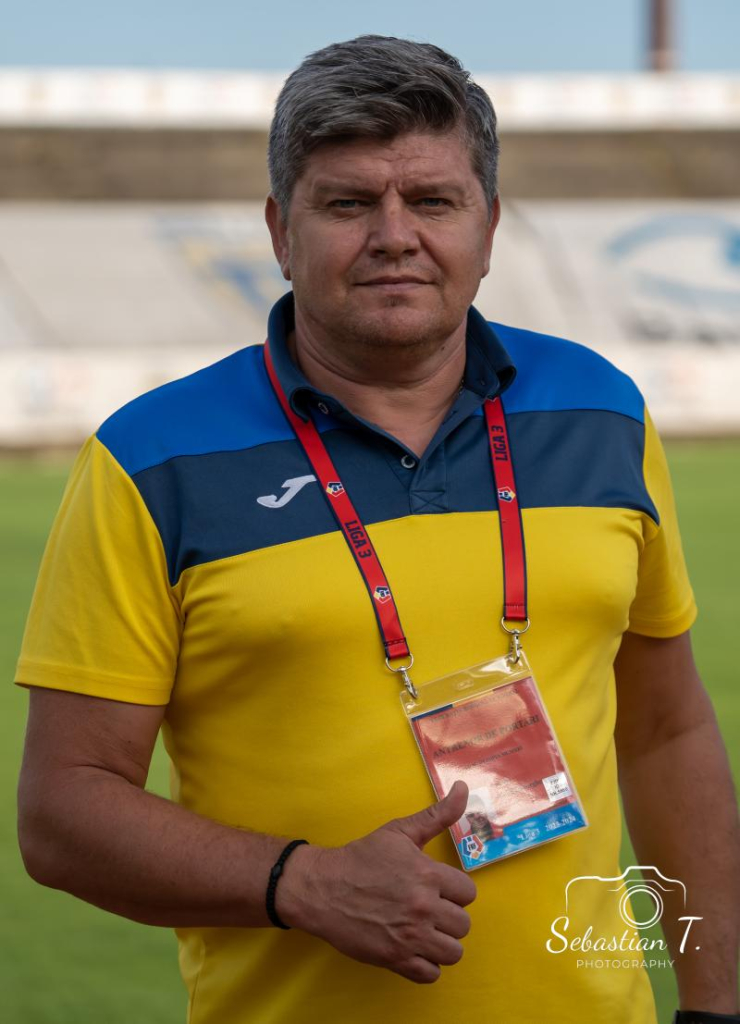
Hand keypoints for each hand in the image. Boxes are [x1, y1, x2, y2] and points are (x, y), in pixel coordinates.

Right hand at [279, 780, 476, 982]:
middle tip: (428, 909)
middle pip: (463, 924)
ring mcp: (409, 936)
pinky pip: (430, 974)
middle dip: (448, 916)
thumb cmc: (362, 857)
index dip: (453, 890)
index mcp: (427, 875)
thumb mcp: (400, 831)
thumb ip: (437, 814)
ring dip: (441, 942)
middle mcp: (423, 907)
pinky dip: (425, 965)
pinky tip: (414, 948)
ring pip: (452, 952)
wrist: (322, 888)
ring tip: (424, 930)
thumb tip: (464, 788)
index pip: (468, 893)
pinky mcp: (395, 960)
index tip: (437, 888)